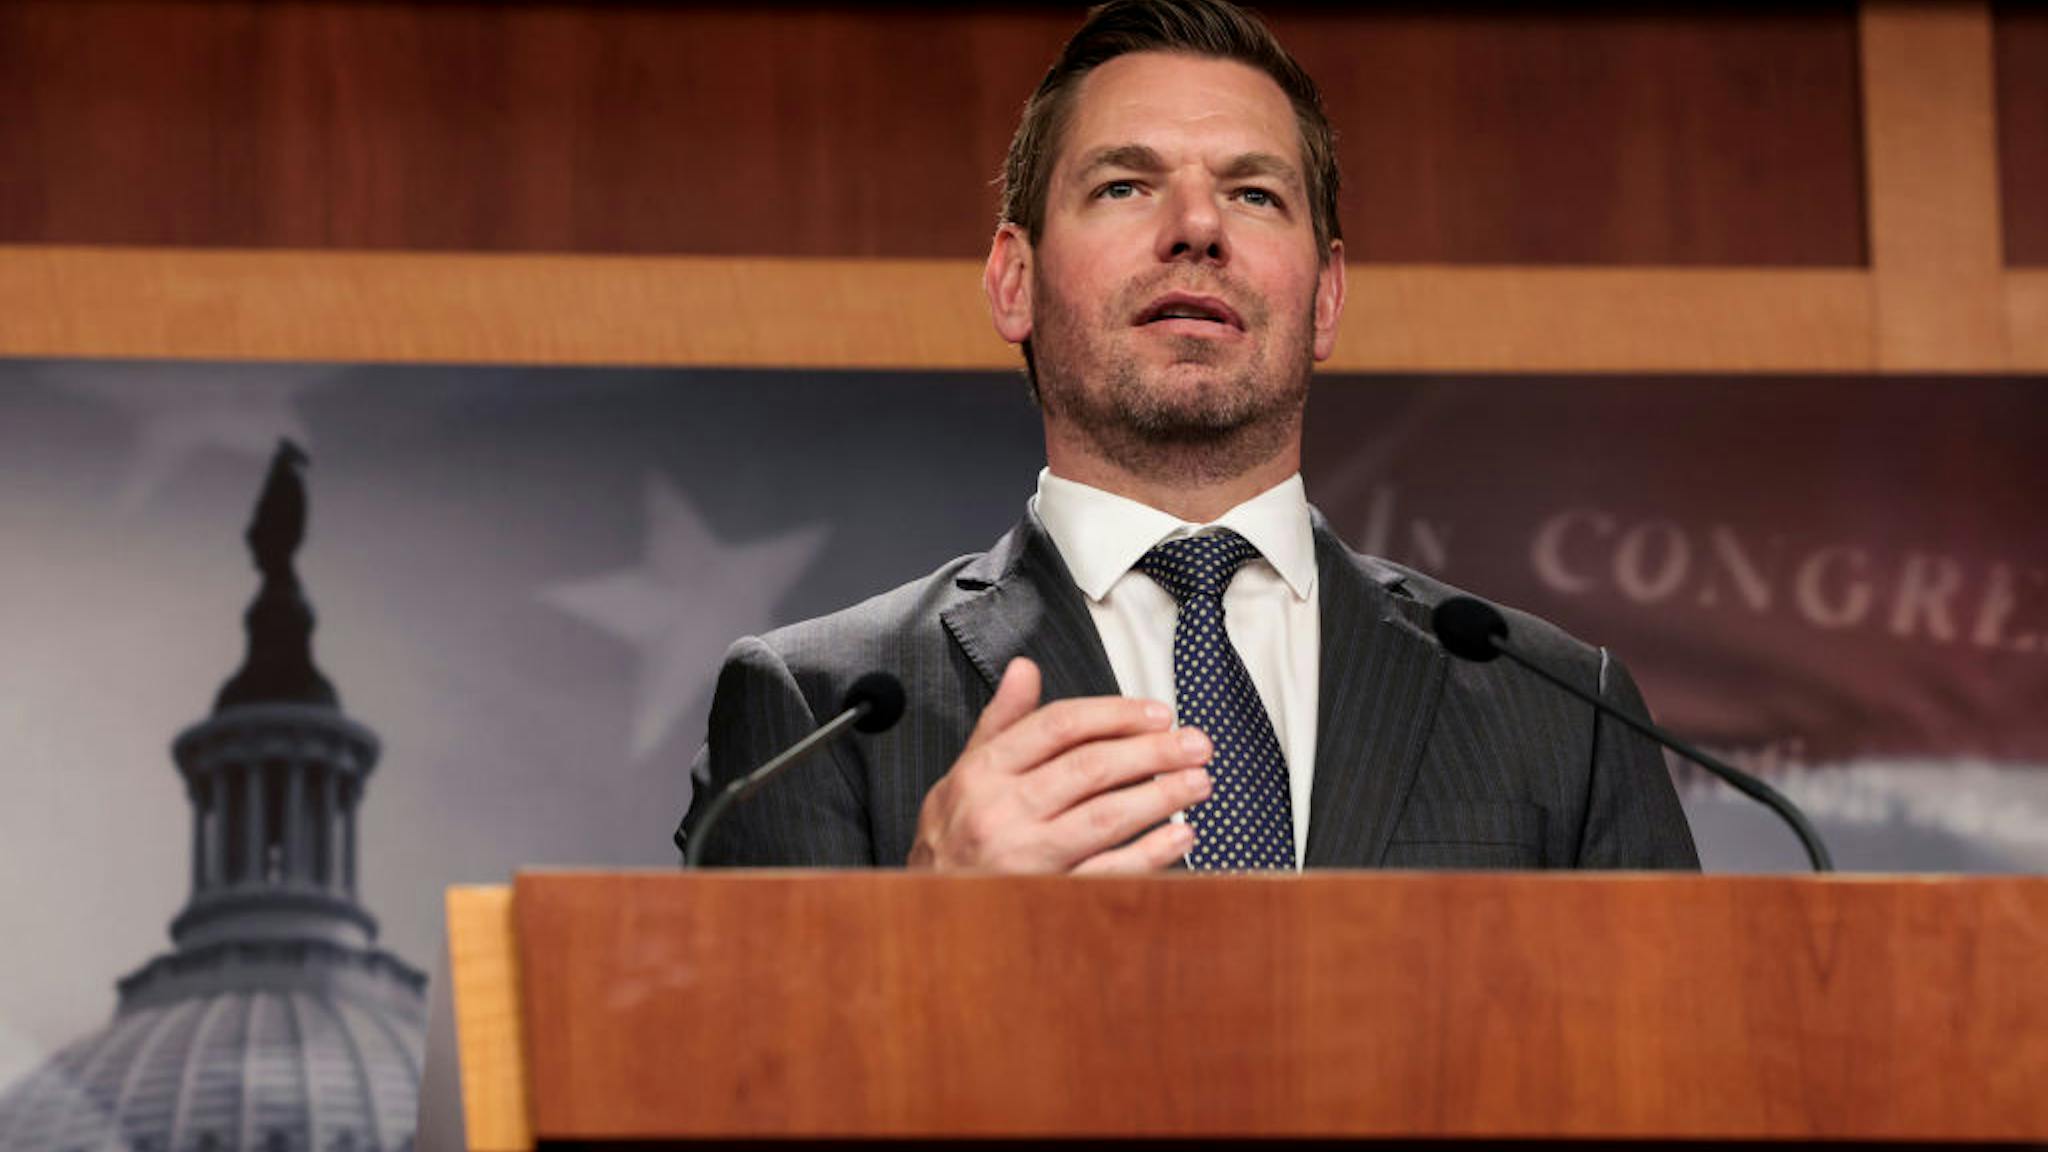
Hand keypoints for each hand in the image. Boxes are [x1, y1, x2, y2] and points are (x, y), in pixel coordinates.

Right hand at [907, 657, 1212, 872]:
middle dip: (1151, 751)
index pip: (1058, 726)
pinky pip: (1106, 873)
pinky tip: (1181, 836)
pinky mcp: (1045, 897)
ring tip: (1199, 781)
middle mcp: (1002, 811)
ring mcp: (1024, 858)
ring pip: (1104, 818)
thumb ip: (1000, 721)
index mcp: (983, 772)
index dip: (1114, 714)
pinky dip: (1149, 855)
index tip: (1157, 713)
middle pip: (1089, 768)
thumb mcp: (965, 770)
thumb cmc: (952, 835)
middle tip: (1196, 744)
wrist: (923, 908)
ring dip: (1160, 796)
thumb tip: (1024, 669)